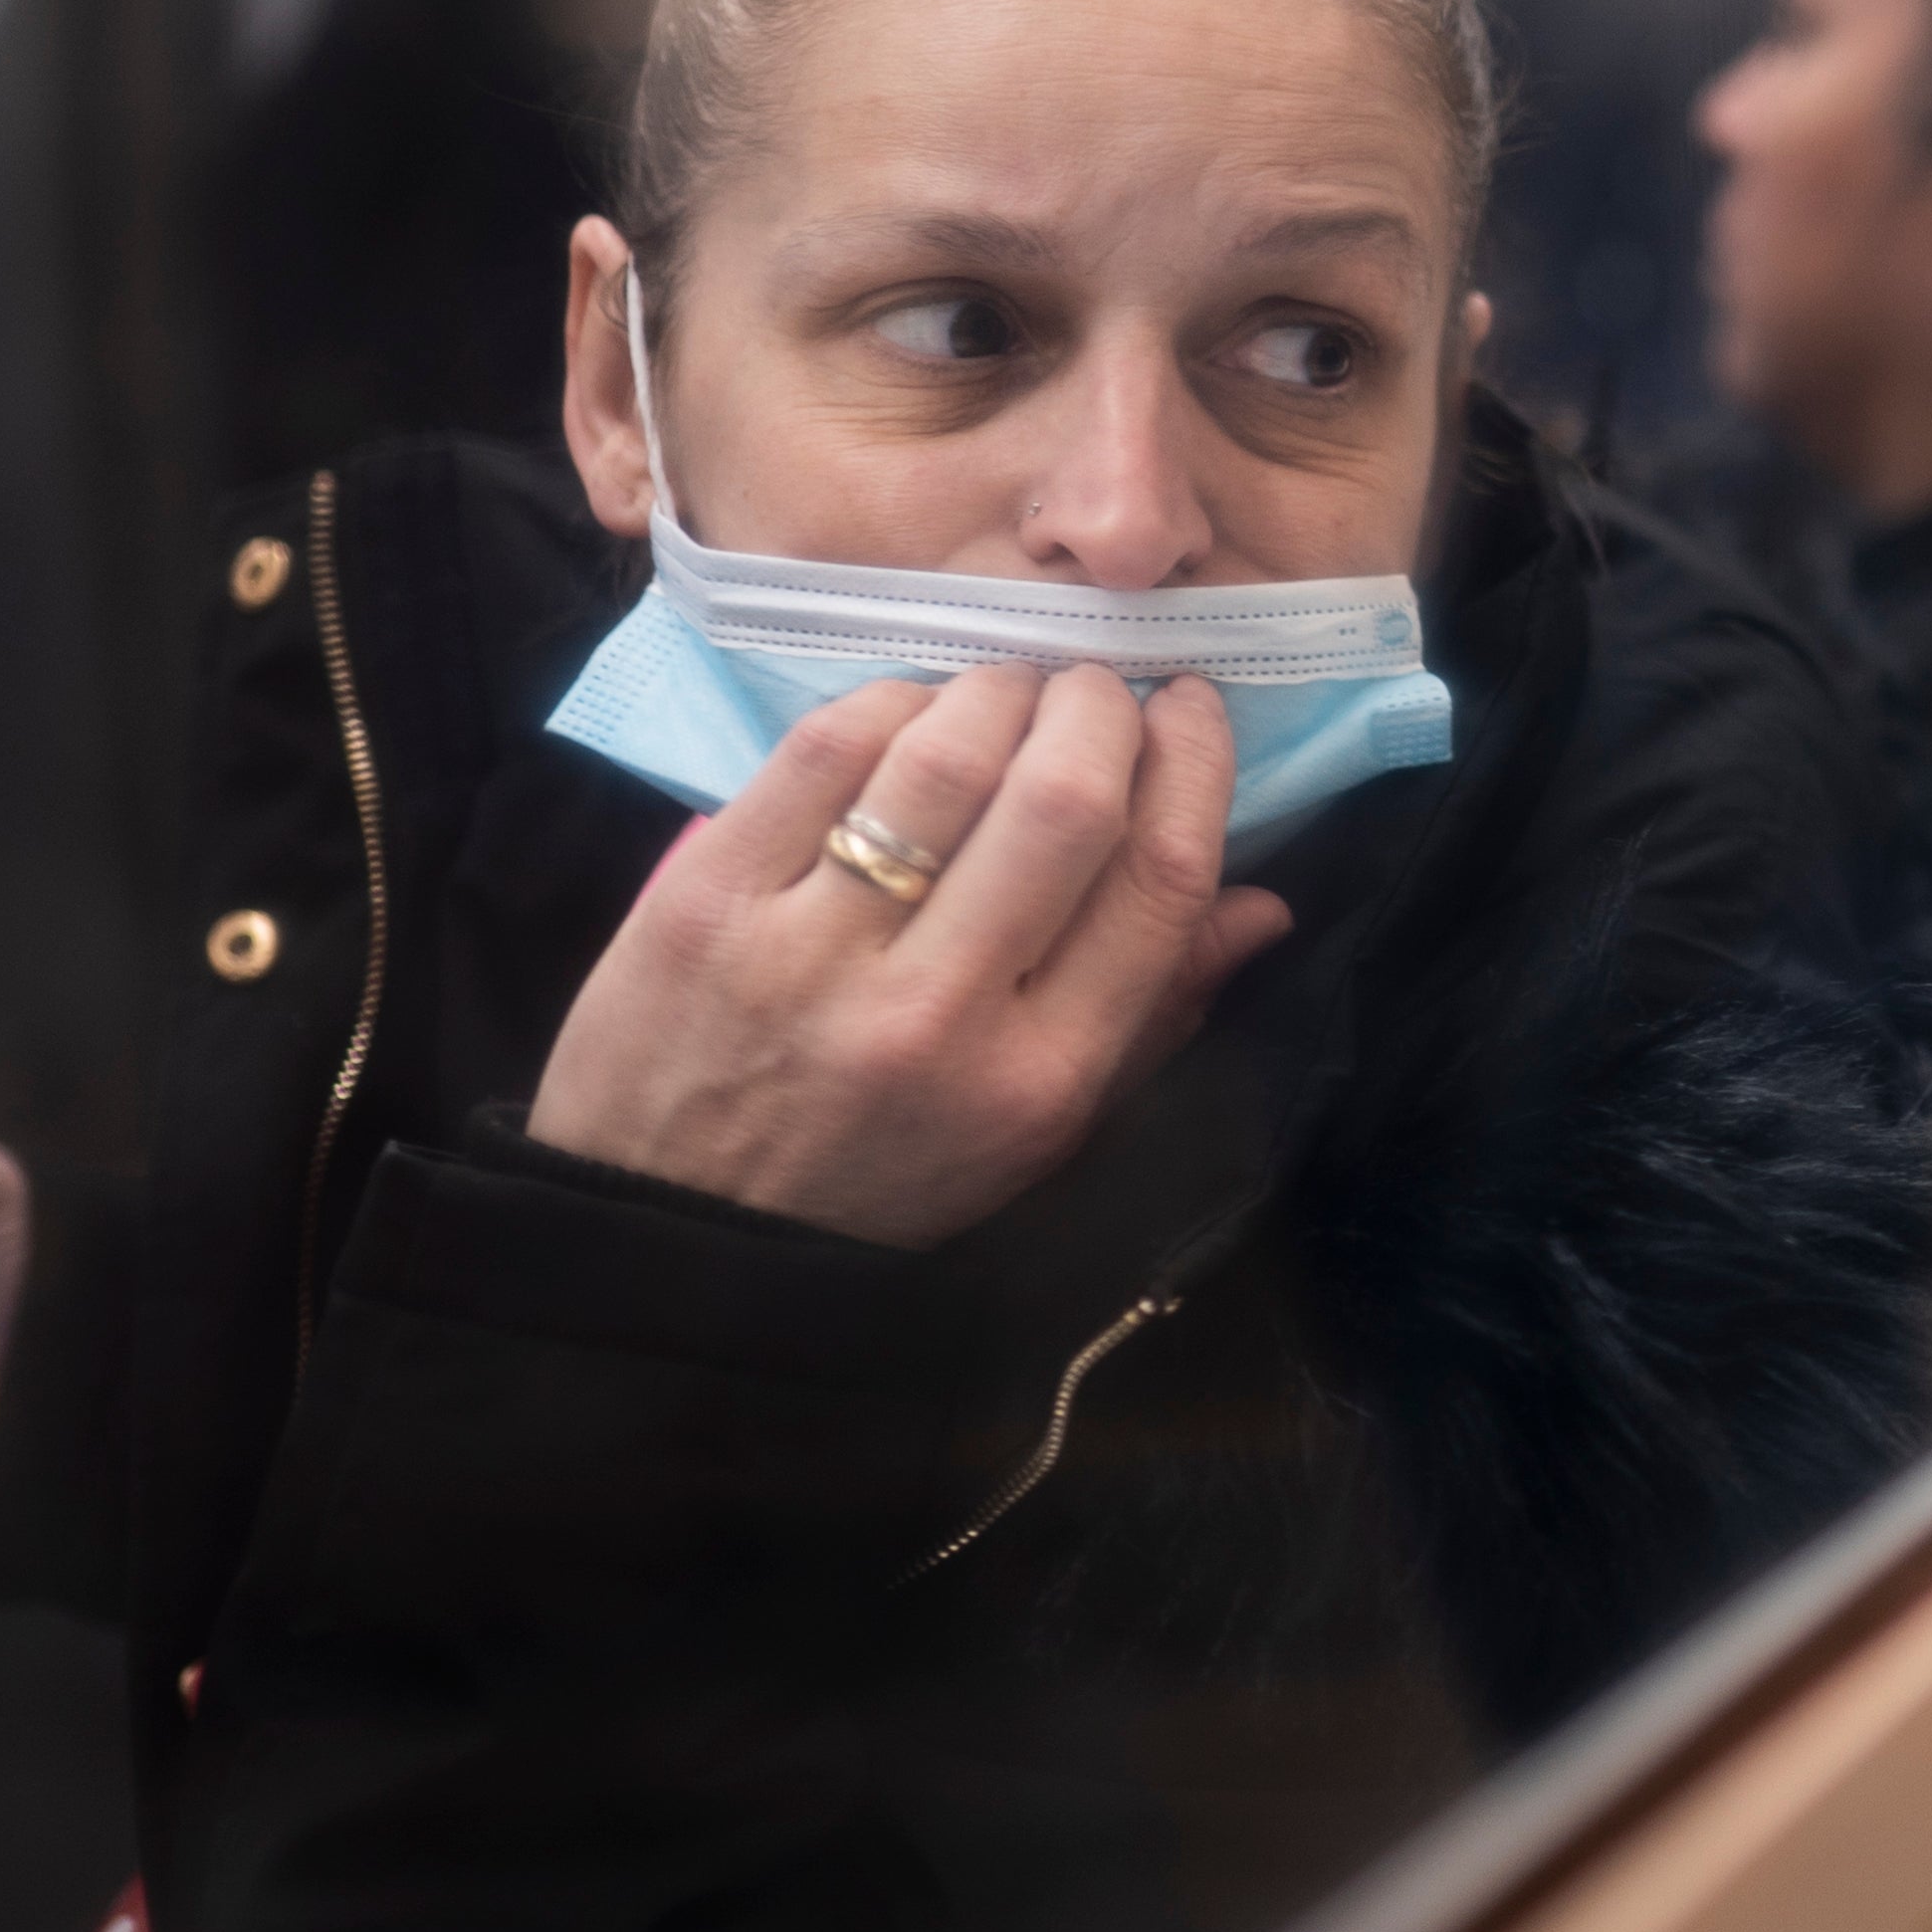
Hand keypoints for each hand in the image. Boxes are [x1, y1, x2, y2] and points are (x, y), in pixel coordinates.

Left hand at [529, 666, 1286, 1248]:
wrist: (669, 1240)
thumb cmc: (879, 1178)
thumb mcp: (1037, 1133)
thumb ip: (1154, 1013)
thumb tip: (1262, 900)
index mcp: (1041, 1078)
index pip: (1161, 880)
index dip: (1196, 765)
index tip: (1190, 710)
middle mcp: (938, 1014)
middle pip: (1066, 799)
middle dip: (1102, 709)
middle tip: (1095, 692)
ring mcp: (813, 954)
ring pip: (947, 756)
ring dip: (998, 691)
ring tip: (1005, 695)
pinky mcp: (709, 902)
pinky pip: (825, 750)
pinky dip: (891, 704)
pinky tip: (907, 718)